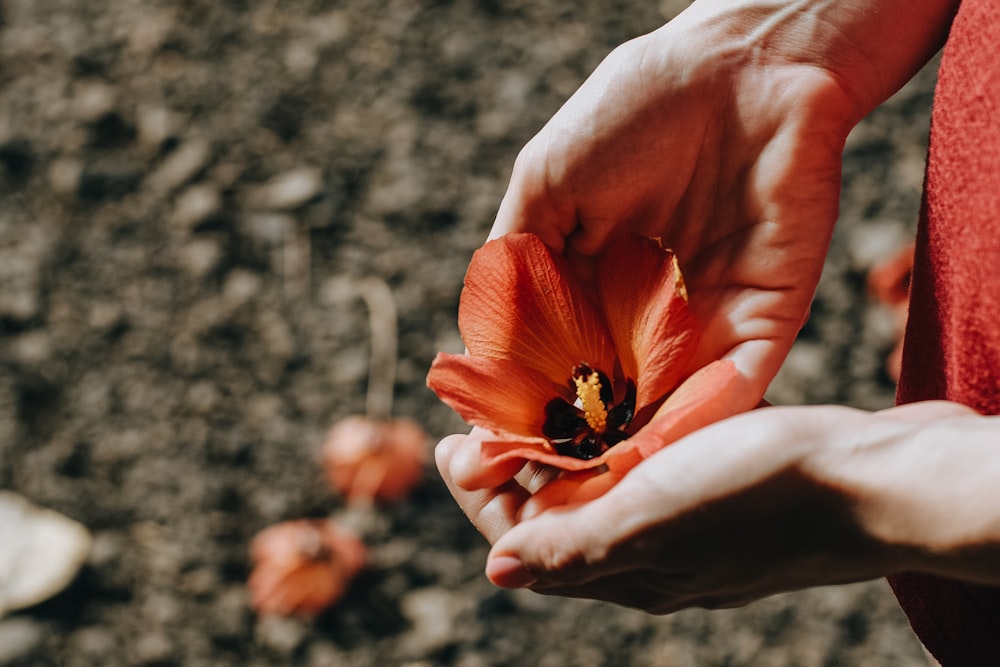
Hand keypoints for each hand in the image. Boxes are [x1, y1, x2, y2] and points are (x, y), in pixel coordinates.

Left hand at [439, 401, 999, 612]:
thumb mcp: (659, 516)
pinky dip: (611, 447)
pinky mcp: (715, 495)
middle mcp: (648, 554)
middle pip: (554, 518)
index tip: (447, 445)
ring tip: (535, 408)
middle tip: (480, 420)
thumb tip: (498, 571)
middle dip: (510, 473)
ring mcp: (684, 527)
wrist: (876, 481)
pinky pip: (642, 476)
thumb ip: (579, 546)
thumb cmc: (768, 495)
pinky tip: (613, 412)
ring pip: (598, 495)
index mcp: (625, 566)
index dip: (479, 494)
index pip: (524, 539)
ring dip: (560, 457)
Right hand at [446, 0, 953, 491]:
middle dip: (573, 456)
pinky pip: (736, 385)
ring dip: (633, 457)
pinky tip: (663, 457)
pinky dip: (701, 423)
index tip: (478, 459)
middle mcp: (645, 320)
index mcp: (592, 290)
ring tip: (594, 504)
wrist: (745, 64)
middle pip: (608, 407)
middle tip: (533, 505)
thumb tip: (476, 342)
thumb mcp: (547, 181)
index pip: (552, 370)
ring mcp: (707, 325)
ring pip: (669, 410)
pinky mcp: (768, 320)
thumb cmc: (633, 108)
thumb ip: (518, 262)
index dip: (518, 417)